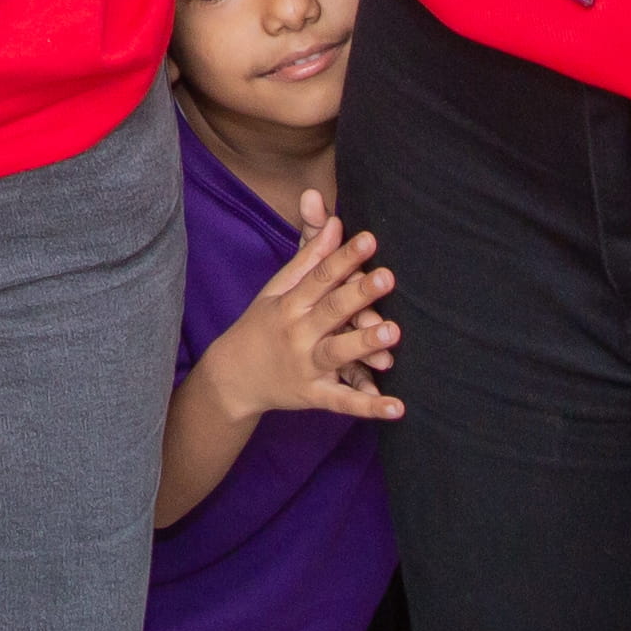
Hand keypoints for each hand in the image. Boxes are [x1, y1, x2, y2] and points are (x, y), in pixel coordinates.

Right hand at [202, 197, 407, 427]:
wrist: (233, 377)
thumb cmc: (261, 326)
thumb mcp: (276, 289)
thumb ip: (309, 258)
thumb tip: (335, 222)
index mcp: (289, 303)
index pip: (320, 276)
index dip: (344, 257)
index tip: (369, 239)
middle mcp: (297, 333)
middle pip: (331, 309)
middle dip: (359, 293)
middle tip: (387, 277)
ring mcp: (306, 366)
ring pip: (338, 353)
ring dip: (364, 343)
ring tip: (392, 332)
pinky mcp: (315, 395)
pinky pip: (344, 402)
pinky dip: (369, 406)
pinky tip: (396, 408)